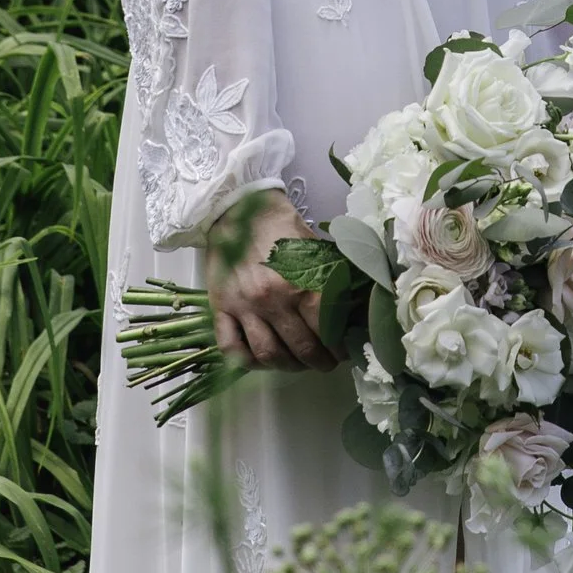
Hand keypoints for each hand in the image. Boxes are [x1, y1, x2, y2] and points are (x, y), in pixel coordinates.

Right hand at [207, 190, 339, 371]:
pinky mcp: (220, 306)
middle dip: (319, 362)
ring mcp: (243, 306)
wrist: (238, 207)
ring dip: (287, 366)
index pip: (326, 330)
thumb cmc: (280, 227)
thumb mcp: (314, 249)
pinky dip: (246, 361)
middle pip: (301, 349)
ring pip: (268, 355)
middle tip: (325, 363)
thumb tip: (352, 308)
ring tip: (297, 363)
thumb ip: (331, 280)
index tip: (342, 351)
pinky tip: (260, 359)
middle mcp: (272, 300)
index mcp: (300, 283)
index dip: (338, 347)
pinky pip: (230, 347)